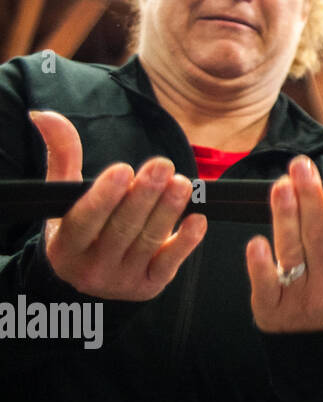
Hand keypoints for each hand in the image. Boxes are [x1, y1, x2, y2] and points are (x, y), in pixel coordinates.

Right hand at [29, 110, 205, 299]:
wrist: (90, 276)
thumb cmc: (81, 226)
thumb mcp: (65, 197)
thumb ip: (62, 156)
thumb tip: (45, 115)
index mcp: (65, 246)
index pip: (83, 221)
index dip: (103, 197)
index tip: (123, 169)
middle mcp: (91, 268)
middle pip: (121, 229)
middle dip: (144, 196)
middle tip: (164, 165)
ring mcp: (122, 280)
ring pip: (149, 242)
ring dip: (168, 211)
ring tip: (183, 183)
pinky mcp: (149, 286)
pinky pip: (170, 264)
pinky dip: (187, 242)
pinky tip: (199, 219)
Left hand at [246, 156, 322, 332]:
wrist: (322, 348)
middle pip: (320, 238)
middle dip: (310, 198)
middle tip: (301, 165)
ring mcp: (301, 302)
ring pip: (292, 254)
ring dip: (285, 217)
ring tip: (281, 185)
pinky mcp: (271, 312)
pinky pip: (264, 286)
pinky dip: (260, 265)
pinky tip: (256, 241)